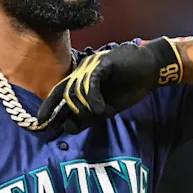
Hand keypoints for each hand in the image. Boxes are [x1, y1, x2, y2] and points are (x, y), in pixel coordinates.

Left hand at [37, 37, 182, 133]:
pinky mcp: (103, 64)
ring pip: (78, 90)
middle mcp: (82, 71)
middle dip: (76, 111)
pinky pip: (91, 82)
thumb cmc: (129, 87)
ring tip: (103, 113)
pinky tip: (101, 110)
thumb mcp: (106, 109)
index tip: (41, 122)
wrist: (150, 71)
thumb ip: (87, 118)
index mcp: (81, 80)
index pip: (59, 92)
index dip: (49, 106)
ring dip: (89, 107)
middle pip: (67, 94)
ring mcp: (91, 66)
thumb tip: (67, 128)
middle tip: (92, 119)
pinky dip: (94, 98)